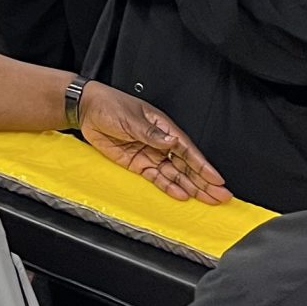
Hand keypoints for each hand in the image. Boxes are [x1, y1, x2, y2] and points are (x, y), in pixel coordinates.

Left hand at [78, 84, 230, 204]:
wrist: (86, 110)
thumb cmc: (109, 105)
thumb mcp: (131, 118)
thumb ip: (151, 134)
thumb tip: (172, 142)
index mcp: (163, 128)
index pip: (188, 150)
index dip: (203, 166)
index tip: (216, 179)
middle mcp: (160, 143)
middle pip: (186, 165)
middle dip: (204, 181)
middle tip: (220, 196)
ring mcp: (150, 154)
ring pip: (175, 174)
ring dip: (190, 187)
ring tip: (207, 200)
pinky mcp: (137, 163)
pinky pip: (156, 177)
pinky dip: (168, 187)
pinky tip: (181, 195)